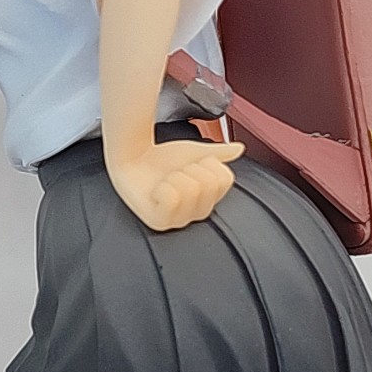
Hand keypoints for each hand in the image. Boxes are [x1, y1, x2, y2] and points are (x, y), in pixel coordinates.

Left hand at [107, 137, 244, 231]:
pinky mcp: (158, 223)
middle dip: (189, 170)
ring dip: (173, 177)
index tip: (191, 166)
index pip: (224, 179)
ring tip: (163, 182)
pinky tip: (154, 191)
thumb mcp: (195, 153)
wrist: (132, 156)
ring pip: (190, 189)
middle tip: (174, 174)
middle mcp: (196, 214)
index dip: (207, 164)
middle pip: (208, 184)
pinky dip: (161, 187)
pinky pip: (172, 198)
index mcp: (208, 199)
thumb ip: (219, 154)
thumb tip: (239, 148)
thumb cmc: (161, 159)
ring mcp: (177, 222)